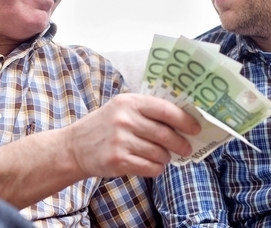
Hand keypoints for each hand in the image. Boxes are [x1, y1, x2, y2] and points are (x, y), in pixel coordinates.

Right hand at [64, 93, 200, 177]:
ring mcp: (121, 141)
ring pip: (159, 153)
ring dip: (166, 158)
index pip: (165, 110)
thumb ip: (147, 109)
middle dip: (181, 144)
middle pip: (166, 134)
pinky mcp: (118, 160)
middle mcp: (125, 119)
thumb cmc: (104, 126)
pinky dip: (157, 169)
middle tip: (186, 148)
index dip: (185, 120)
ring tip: (163, 156)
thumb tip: (182, 120)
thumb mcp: (121, 107)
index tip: (196, 128)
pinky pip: (150, 168)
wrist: (75, 147)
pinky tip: (153, 165)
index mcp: (129, 102)